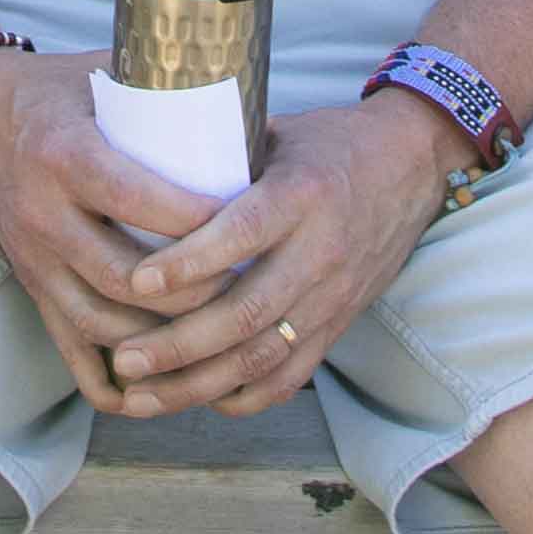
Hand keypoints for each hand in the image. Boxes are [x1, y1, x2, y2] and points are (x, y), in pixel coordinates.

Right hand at [0, 46, 233, 412]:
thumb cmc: (54, 92)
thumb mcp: (105, 75)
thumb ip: (169, 93)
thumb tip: (252, 107)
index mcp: (65, 156)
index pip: (141, 204)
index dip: (203, 225)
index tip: (253, 226)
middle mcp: (42, 213)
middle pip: (128, 278)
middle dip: (197, 295)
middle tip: (250, 288)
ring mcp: (31, 257)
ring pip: (103, 323)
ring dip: (164, 339)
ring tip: (219, 334)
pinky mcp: (28, 284)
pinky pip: (69, 348)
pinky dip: (114, 379)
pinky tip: (158, 387)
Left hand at [102, 92, 454, 418]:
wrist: (409, 167)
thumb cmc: (325, 144)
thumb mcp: (273, 134)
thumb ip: (216, 157)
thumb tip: (133, 161)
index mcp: (301, 195)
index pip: (242, 235)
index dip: (188, 262)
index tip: (136, 281)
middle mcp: (320, 252)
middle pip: (247, 312)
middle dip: (180, 345)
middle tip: (123, 359)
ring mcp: (333, 296)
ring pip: (264, 355)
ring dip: (199, 383)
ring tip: (141, 395)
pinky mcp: (339, 324)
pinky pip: (292, 374)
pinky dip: (245, 395)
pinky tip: (198, 400)